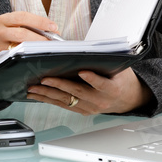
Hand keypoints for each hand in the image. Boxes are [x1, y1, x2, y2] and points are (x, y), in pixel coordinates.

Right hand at [0, 11, 58, 53]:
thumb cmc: (10, 35)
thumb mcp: (17, 26)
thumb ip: (33, 26)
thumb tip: (53, 31)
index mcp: (3, 20)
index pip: (22, 17)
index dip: (39, 21)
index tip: (53, 26)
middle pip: (21, 33)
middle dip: (40, 37)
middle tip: (52, 41)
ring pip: (19, 47)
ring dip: (35, 48)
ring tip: (46, 48)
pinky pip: (16, 57)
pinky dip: (28, 56)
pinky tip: (36, 56)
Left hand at [26, 67, 152, 114]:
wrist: (128, 99)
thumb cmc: (121, 79)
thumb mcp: (119, 67)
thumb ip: (103, 60)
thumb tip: (81, 49)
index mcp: (112, 89)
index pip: (101, 84)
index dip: (92, 79)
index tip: (82, 72)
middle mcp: (100, 101)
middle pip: (77, 93)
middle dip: (59, 85)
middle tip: (44, 79)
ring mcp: (91, 108)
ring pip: (66, 101)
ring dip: (48, 94)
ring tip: (33, 88)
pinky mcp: (83, 111)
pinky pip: (64, 105)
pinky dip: (49, 99)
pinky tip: (38, 95)